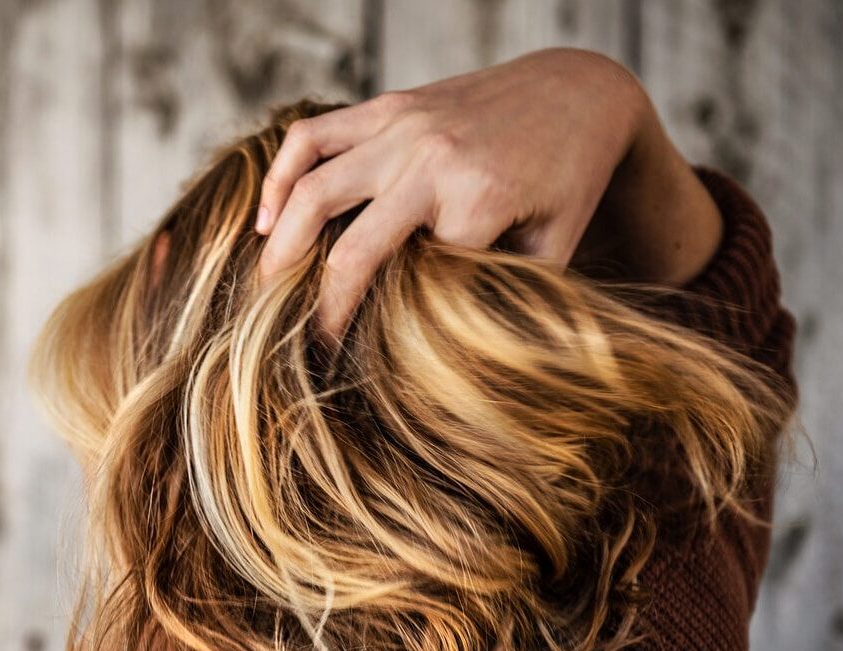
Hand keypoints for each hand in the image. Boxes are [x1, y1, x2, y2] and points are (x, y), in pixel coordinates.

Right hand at [255, 48, 653, 338]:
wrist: (580, 90)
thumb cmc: (570, 180)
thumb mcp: (555, 248)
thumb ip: (505, 296)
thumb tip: (454, 360)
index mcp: (479, 199)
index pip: (410, 286)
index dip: (379, 331)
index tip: (356, 369)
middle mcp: (431, 158)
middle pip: (347, 248)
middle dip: (315, 307)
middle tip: (291, 346)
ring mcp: (401, 126)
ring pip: (312, 188)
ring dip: (279, 246)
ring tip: (263, 289)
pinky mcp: (386, 107)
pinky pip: (311, 137)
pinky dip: (279, 177)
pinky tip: (265, 218)